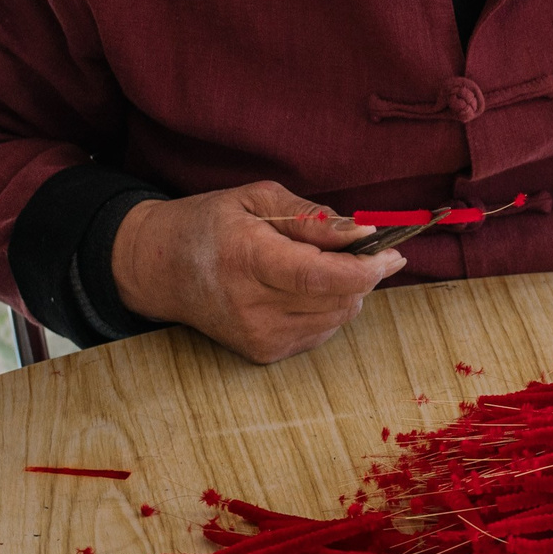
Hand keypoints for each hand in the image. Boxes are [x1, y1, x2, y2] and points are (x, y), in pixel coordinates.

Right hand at [111, 181, 405, 364]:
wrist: (159, 269)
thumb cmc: (210, 225)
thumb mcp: (258, 200)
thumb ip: (314, 217)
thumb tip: (364, 231)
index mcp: (247, 259)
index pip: (320, 277)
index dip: (364, 268)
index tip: (392, 252)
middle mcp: (251, 305)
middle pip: (338, 299)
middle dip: (362, 273)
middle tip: (357, 248)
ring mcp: (257, 336)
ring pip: (336, 317)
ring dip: (345, 290)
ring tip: (316, 265)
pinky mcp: (263, 353)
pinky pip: (321, 331)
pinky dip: (326, 308)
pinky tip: (299, 289)